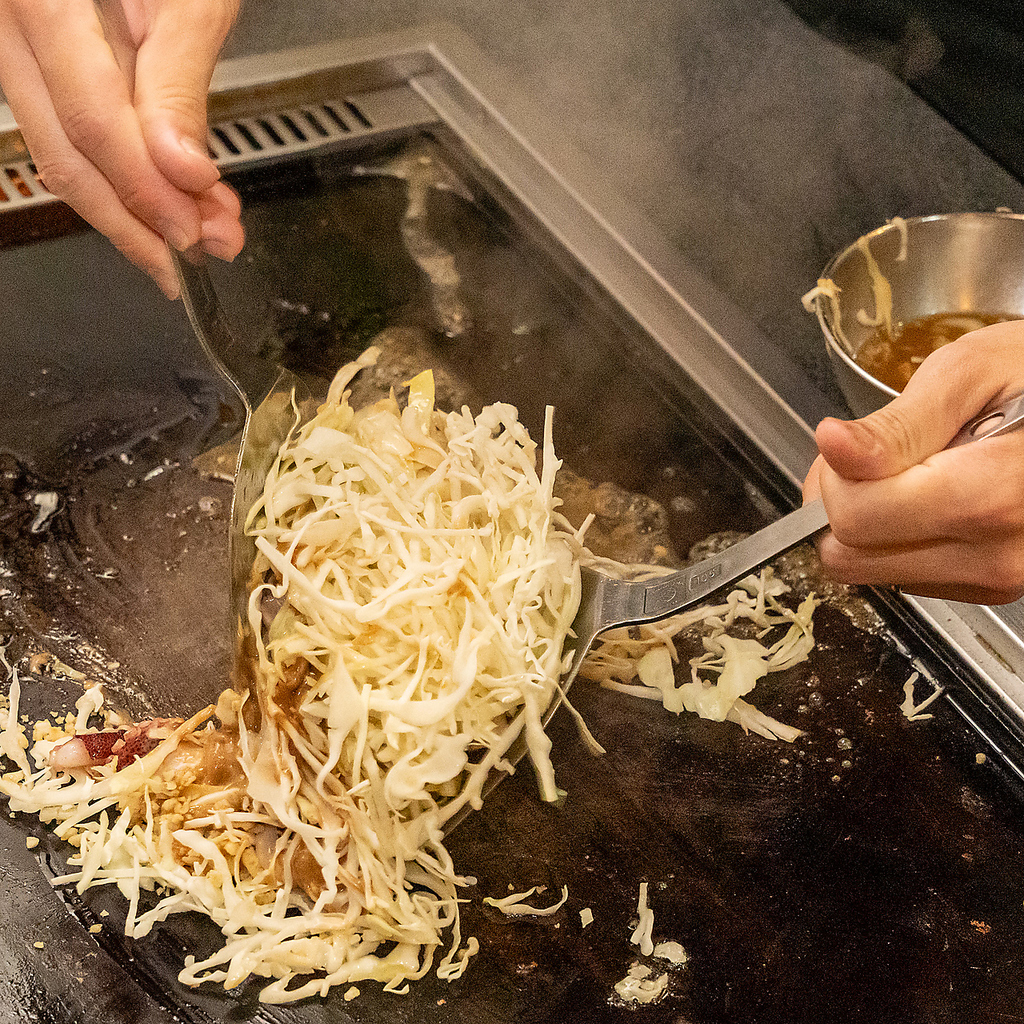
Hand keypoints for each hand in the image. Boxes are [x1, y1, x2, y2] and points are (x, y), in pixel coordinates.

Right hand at [0, 0, 243, 298]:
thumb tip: (184, 172)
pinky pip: (68, 115)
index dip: (145, 190)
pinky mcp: (35, 45)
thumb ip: (178, 79)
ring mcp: (10, 31)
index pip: (88, 120)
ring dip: (136, 199)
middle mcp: (5, 15)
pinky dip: (125, 159)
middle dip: (139, 217)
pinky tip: (174, 186)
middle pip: (60, 149)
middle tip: (202, 251)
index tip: (194, 233)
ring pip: (59, 143)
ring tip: (203, 225)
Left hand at [803, 320, 1023, 604]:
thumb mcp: (968, 374)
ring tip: (916, 470)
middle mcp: (997, 555)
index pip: (853, 519)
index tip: (849, 444)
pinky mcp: (994, 588)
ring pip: (871, 573)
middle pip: (851, 558)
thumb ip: (895, 425)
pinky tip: (938, 494)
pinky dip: (902, 537)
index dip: (832, 478)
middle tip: (874, 456)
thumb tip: (834, 446)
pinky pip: (906, 575)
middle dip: (842, 504)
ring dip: (871, 523)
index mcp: (988, 496)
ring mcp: (998, 578)